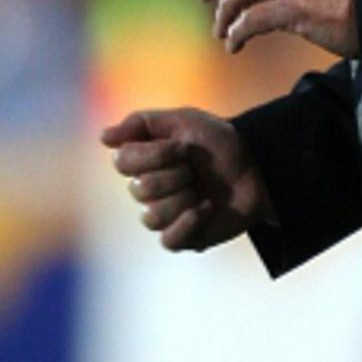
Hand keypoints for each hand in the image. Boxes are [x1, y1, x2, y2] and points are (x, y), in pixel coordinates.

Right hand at [100, 107, 275, 251]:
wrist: (258, 167)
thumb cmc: (220, 142)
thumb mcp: (185, 120)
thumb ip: (141, 123)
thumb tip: (103, 138)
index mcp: (144, 162)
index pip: (124, 162)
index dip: (154, 155)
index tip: (183, 146)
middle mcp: (149, 190)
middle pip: (140, 190)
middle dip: (175, 176)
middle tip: (196, 169)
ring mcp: (166, 215)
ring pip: (152, 217)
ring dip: (184, 198)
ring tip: (202, 190)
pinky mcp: (185, 237)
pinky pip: (168, 240)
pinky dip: (189, 223)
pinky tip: (207, 208)